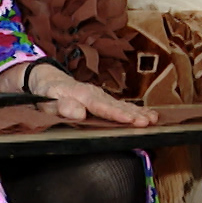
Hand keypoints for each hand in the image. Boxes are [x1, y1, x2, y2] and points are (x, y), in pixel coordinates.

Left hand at [15, 62, 158, 126]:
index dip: (116, 114)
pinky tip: (149, 115)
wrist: (48, 80)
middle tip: (148, 122)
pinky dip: (136, 110)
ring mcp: (101, 96)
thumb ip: (62, 106)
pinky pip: (122, 105)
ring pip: (122, 104)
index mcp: (81, 94)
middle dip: (133, 114)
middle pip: (116, 105)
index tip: (130, 120)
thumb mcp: (47, 100)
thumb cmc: (47, 93)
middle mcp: (94, 94)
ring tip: (154, 119)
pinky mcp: (104, 100)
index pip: (101, 106)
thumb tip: (78, 112)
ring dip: (138, 112)